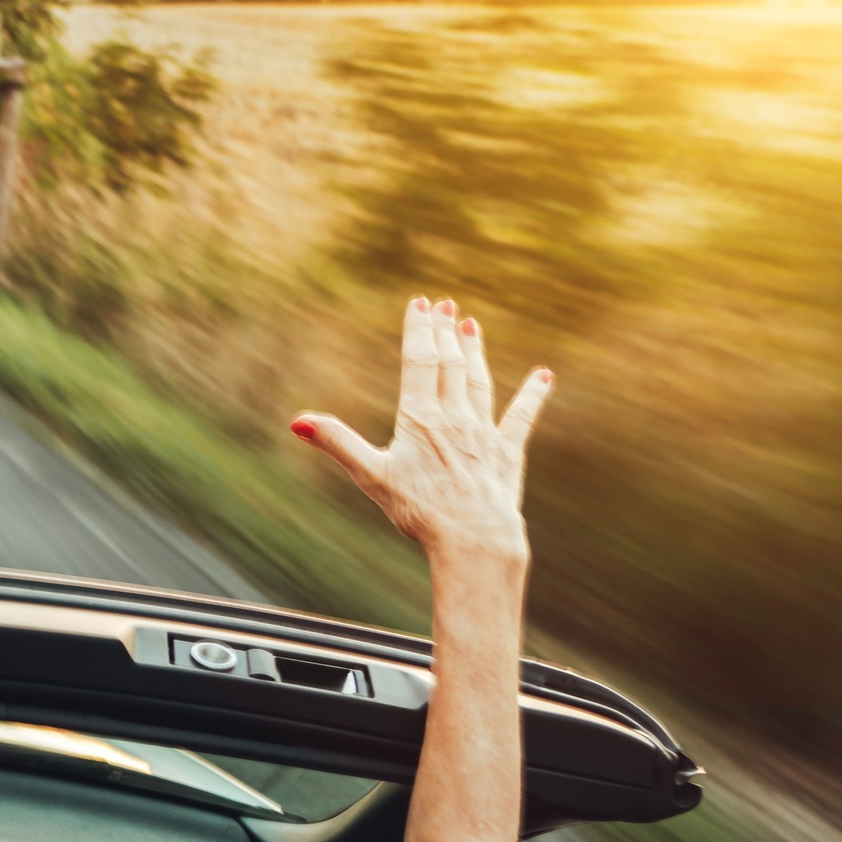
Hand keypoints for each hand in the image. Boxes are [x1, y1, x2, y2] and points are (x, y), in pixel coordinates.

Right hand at [294, 298, 546, 565]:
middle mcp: (455, 418)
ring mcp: (484, 433)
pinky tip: (544, 376)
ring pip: (480, 383)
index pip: (419, 363)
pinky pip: (521, 417)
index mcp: (420, 419)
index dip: (420, 331)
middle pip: (450, 365)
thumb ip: (337, 443)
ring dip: (475, 353)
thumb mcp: (371, 476)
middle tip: (446, 305)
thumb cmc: (419, 510)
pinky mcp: (507, 453)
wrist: (473, 537)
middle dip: (446, 332)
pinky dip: (533, 395)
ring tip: (472, 326)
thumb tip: (297, 422)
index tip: (420, 304)